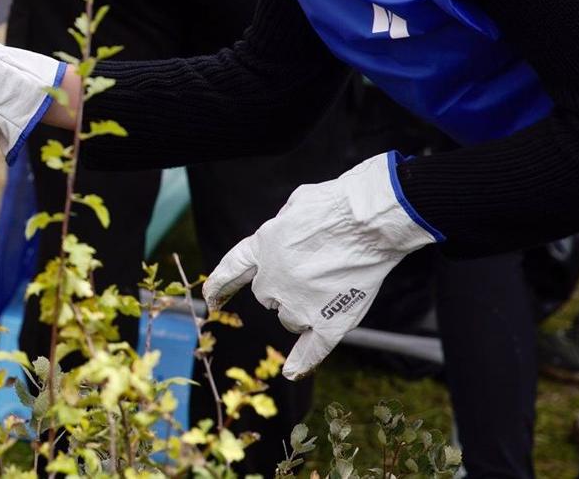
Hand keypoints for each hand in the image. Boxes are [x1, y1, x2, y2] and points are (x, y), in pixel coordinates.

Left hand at [201, 153, 439, 379]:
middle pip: (268, 296)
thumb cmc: (336, 206)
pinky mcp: (327, 323)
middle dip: (284, 286)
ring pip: (290, 318)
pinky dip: (302, 362)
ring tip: (333, 282)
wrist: (367, 223)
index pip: (231, 270)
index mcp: (261, 248)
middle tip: (315, 267)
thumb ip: (282, 228)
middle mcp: (271, 281)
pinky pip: (311, 350)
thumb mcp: (295, 205)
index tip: (210, 298)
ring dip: (304, 307)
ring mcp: (298, 305)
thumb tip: (284, 236)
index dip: (220, 285)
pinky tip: (292, 372)